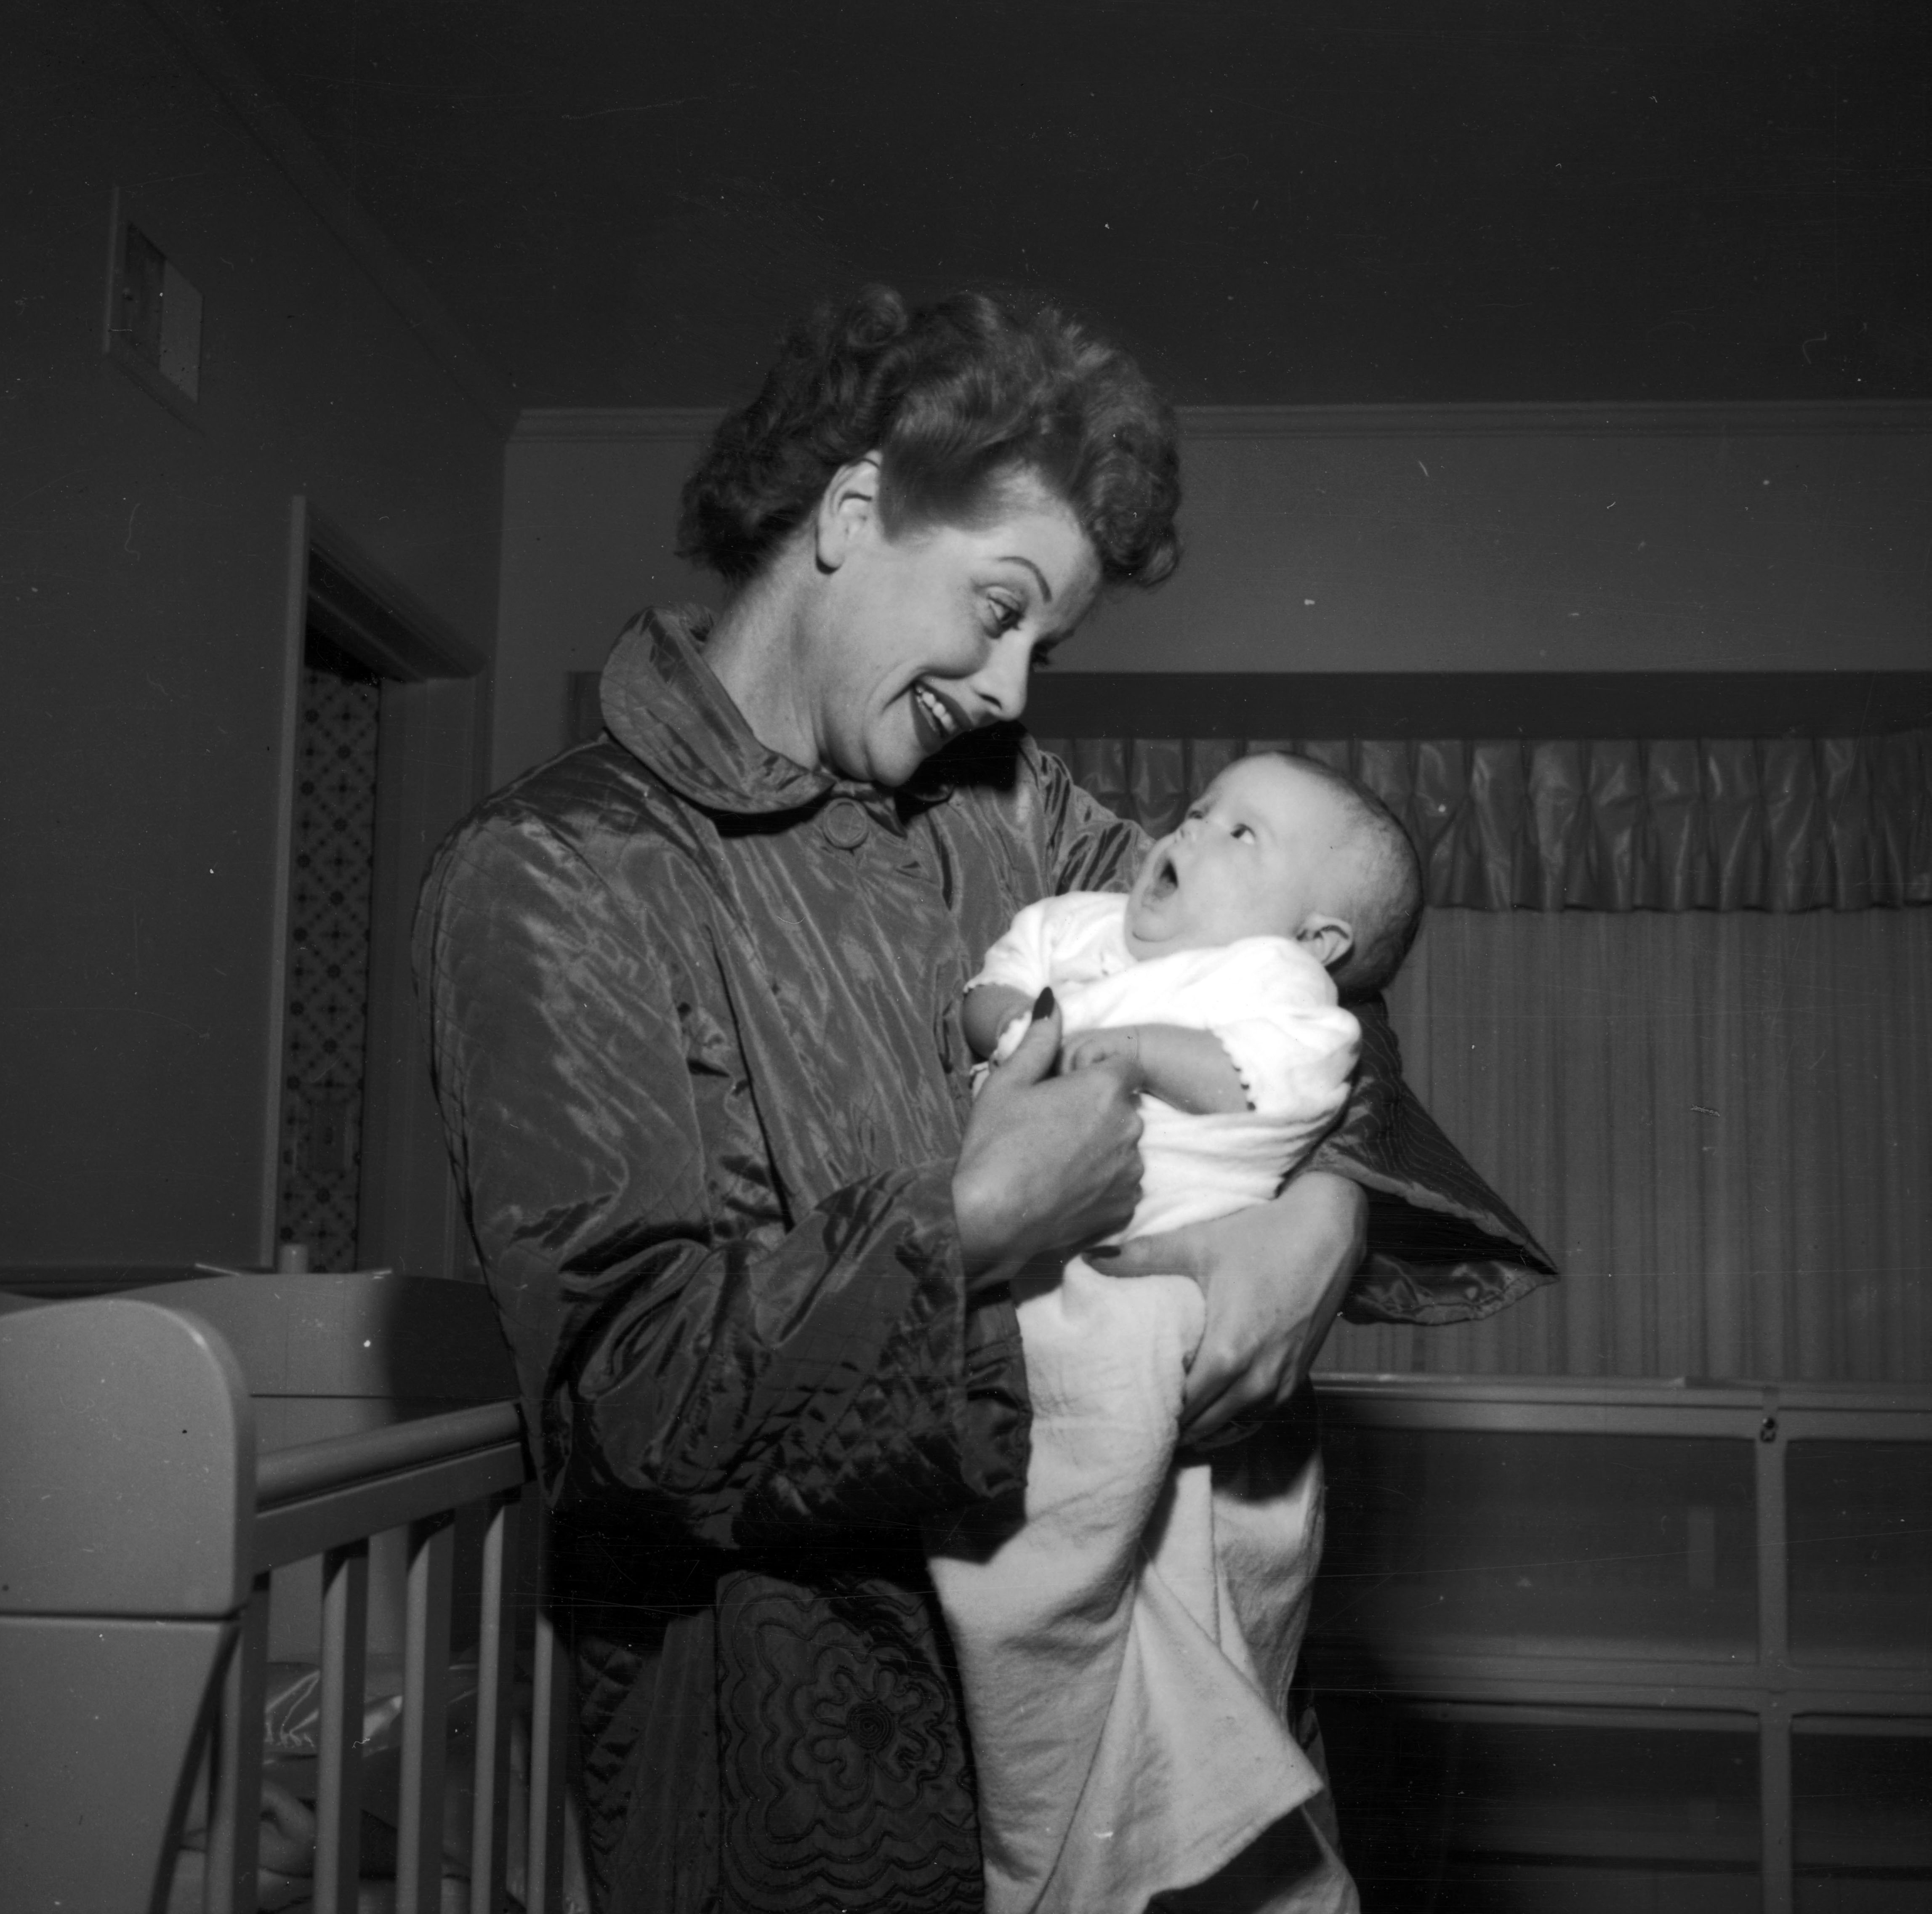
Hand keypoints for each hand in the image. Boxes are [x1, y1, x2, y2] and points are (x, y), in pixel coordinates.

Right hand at [953, 991, 1142, 1289]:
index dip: (1095, 1072)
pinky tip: (1064, 1187)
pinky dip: (1101, 1183)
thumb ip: (1038, 1039)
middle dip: (1096, 1110)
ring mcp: (1131, 1171)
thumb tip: (1051, 1001)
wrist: (988, 1220)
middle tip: (1050, 1126)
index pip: (1123, 1064)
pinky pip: (1121, 1184)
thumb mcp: (1008, 1082)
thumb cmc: (994, 1145)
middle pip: (1123, 1106)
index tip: (1064, 1088)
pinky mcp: (1125, 1208)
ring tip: (1055, 1161)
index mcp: (1106, 1088)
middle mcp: (1131, 1128)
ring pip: (1123, 1146)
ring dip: (1101, 1147)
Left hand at [1100, 1169, 1365, 1438]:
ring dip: (1199, 1424)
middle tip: (1136, 1412)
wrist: (1327, 1233)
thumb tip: (1087, 1261)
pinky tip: (1207, 1403)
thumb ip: (1138, 1259)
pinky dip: (1228, 1417)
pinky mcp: (1295, 1380)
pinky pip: (1254, 1416)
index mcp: (1227, 1355)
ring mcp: (1280, 1385)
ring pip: (1228, 1426)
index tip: (1123, 1403)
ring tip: (1166, 1412)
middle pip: (1201, 1426)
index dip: (1147, 1409)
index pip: (1178, 1408)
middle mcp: (1256, 1381)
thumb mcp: (1196, 1244)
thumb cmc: (1261, 1238)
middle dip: (1169, 1423)